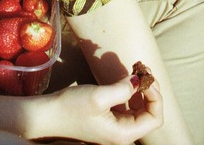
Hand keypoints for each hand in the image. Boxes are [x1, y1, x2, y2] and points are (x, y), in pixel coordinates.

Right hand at [48, 75, 162, 144]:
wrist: (47, 115)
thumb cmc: (71, 108)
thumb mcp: (98, 96)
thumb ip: (123, 89)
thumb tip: (140, 80)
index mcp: (123, 134)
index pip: (155, 118)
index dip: (155, 96)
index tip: (145, 77)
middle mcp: (122, 133)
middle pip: (150, 113)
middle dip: (150, 89)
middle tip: (142, 68)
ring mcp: (116, 126)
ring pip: (140, 108)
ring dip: (142, 88)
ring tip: (137, 69)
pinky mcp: (109, 118)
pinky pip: (128, 105)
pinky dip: (131, 90)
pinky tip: (127, 78)